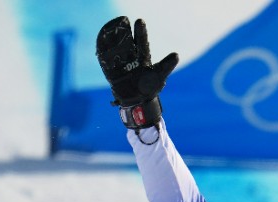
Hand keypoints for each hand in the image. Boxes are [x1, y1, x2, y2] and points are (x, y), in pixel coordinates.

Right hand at [95, 16, 179, 130]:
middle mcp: (131, 59)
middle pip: (127, 43)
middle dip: (125, 33)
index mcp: (143, 58)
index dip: (141, 32)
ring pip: (116, 50)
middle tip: (123, 21)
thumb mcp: (159, 76)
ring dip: (113, 42)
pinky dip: (104, 55)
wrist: (138, 103)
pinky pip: (107, 63)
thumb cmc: (150, 89)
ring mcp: (121, 65)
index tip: (140, 21)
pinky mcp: (112, 73)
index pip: (142, 42)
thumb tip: (176, 55)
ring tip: (110, 31)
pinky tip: (101, 47)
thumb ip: (166, 66)